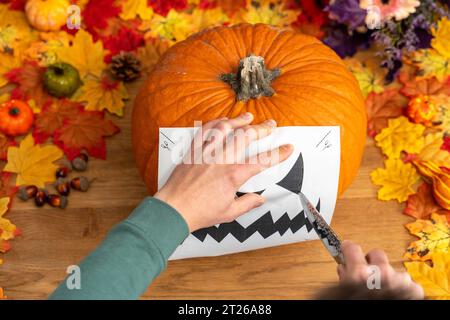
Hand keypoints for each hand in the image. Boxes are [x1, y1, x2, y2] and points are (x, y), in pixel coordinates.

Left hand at [155, 113, 292, 231]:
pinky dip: (215, 123)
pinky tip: (223, 121)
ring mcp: (206, 153)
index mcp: (233, 176)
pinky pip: (205, 131)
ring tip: (248, 116)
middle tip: (270, 125)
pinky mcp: (193, 151)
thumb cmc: (200, 212)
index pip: (262, 161)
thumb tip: (260, 199)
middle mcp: (221, 160)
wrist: (174, 209)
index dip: (278, 153)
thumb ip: (248, 203)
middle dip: (262, 129)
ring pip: (225, 128)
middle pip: (246, 137)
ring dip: (239, 120)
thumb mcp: (229, 212)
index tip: (288, 148)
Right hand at [319, 240, 423, 298]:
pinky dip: (401, 288)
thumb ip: (344, 279)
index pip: (352, 248)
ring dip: (387, 277)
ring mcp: (400, 281)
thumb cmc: (357, 303)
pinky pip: (408, 282)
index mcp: (359, 274)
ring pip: (393, 268)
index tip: (348, 249)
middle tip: (367, 273)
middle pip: (375, 253)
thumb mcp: (343, 294)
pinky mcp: (414, 290)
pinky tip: (395, 296)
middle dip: (371, 261)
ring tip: (383, 291)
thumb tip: (344, 269)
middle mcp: (381, 273)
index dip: (349, 249)